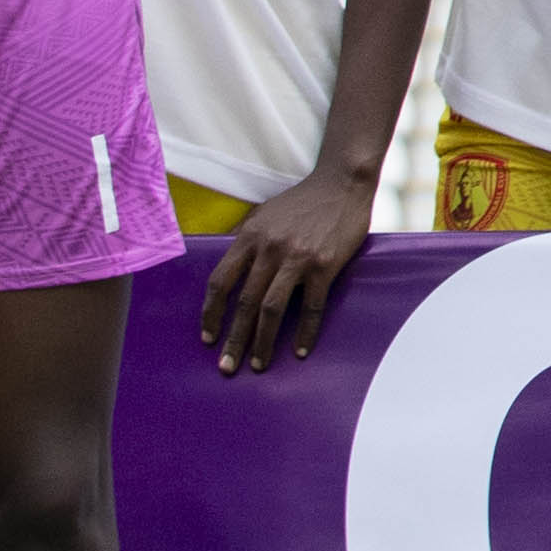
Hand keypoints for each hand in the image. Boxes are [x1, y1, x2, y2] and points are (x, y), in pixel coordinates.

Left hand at [196, 172, 372, 370]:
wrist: (342, 183)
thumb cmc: (302, 201)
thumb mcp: (263, 214)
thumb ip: (245, 241)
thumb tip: (227, 271)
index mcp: (249, 236)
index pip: (220, 282)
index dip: (211, 313)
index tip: (208, 337)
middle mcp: (269, 248)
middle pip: (244, 302)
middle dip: (233, 339)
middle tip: (226, 367)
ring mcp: (298, 258)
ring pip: (272, 309)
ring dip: (262, 341)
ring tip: (258, 365)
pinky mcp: (325, 266)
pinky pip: (311, 306)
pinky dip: (304, 332)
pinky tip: (300, 351)